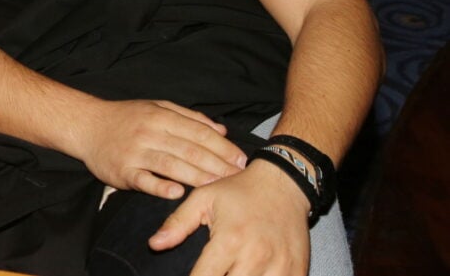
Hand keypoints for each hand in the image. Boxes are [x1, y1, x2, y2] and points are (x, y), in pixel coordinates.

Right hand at [72, 99, 247, 199]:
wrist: (87, 125)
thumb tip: (221, 130)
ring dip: (197, 177)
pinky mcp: (122, 170)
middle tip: (238, 178)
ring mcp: (135, 152)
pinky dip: (160, 186)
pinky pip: (144, 180)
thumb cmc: (126, 118)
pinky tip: (178, 193)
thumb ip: (189, 117)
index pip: (198, 132)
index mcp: (160, 116)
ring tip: (218, 187)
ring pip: (171, 164)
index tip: (241, 160)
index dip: (222, 147)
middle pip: (189, 149)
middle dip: (217, 164)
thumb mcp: (156, 107)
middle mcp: (149, 132)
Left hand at [149, 160, 310, 275]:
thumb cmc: (239, 190)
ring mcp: (280, 266)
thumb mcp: (204, 199)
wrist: (284, 184)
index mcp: (230, 240)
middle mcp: (256, 257)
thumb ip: (178, 223)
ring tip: (229, 275)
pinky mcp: (297, 270)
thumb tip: (154, 245)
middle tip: (211, 275)